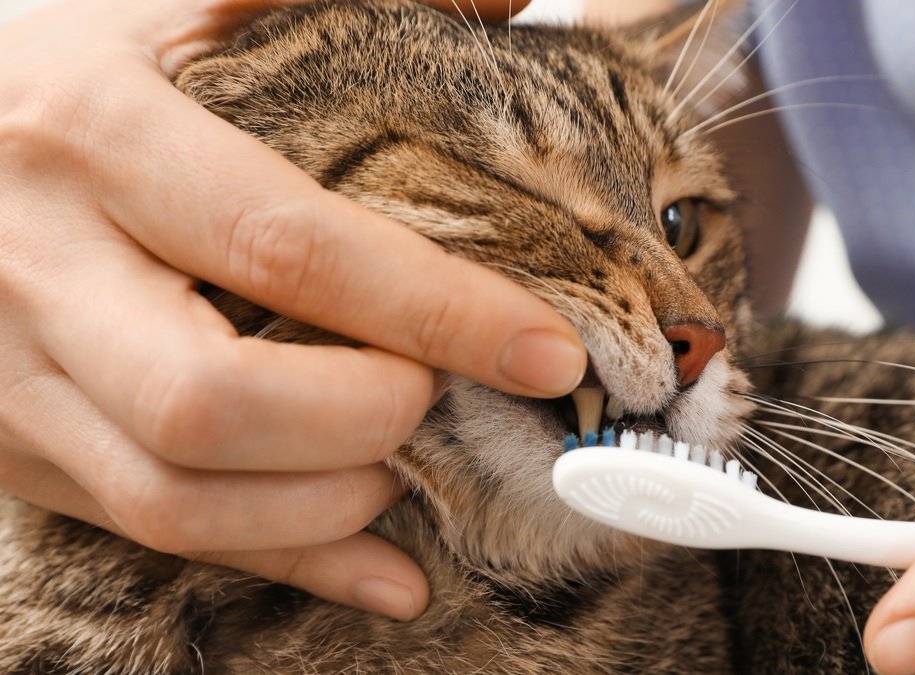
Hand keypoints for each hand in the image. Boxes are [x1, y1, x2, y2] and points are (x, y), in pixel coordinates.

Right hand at [0, 0, 571, 621]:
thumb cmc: (59, 66)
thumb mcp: (171, 2)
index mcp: (96, 140)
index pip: (285, 245)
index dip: (430, 309)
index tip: (543, 350)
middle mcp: (38, 271)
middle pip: (211, 402)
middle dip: (363, 419)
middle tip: (437, 395)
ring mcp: (12, 376)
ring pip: (173, 498)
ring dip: (326, 506)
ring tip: (401, 466)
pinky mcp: (15, 445)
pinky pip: (150, 533)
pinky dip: (286, 563)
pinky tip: (383, 569)